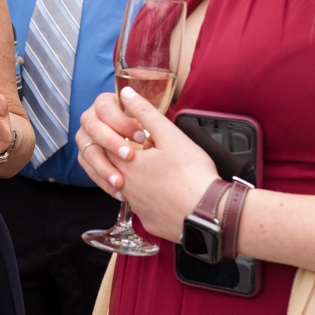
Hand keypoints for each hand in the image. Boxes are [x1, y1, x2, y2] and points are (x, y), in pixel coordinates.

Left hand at [76, 88, 219, 242]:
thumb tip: (126, 94)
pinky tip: (161, 192)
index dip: (115, 135)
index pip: (104, 145)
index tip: (131, 133)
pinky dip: (146, 197)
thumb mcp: (170, 136)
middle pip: (111, 166)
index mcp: (127, 164)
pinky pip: (140, 207)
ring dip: (131, 177)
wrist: (210, 214)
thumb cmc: (192, 174)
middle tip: (141, 150)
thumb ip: (145, 113)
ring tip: (151, 171)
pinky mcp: (149, 221)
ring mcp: (136, 207)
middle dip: (121, 155)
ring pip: (124, 188)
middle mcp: (126, 187)